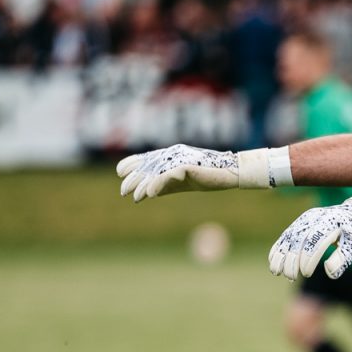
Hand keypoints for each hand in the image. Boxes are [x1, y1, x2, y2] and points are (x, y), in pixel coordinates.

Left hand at [118, 144, 276, 199]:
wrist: (231, 173)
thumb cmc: (208, 177)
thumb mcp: (182, 182)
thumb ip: (166, 184)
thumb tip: (147, 192)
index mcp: (170, 157)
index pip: (147, 158)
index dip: (132, 163)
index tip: (121, 173)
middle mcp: (173, 155)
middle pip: (148, 165)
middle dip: (134, 178)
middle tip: (124, 192)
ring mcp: (180, 160)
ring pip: (156, 171)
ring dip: (143, 185)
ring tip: (135, 196)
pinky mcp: (188, 166)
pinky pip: (169, 175)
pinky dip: (158, 184)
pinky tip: (149, 194)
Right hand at [267, 199, 351, 280]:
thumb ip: (342, 260)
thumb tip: (329, 272)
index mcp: (331, 223)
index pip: (316, 241)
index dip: (308, 259)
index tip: (306, 274)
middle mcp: (316, 218)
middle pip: (299, 239)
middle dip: (292, 260)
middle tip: (291, 277)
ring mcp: (306, 218)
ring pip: (288, 237)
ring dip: (280, 255)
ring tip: (276, 272)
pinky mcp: (300, 221)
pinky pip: (286, 235)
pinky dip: (278, 248)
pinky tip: (273, 261)